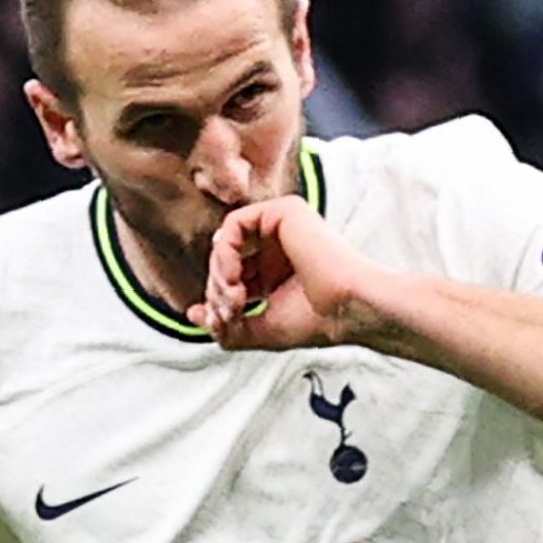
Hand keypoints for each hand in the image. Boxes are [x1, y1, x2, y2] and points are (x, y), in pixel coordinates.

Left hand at [190, 196, 388, 350]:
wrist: (348, 307)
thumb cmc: (317, 320)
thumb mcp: (261, 330)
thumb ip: (226, 325)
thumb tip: (194, 314)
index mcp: (277, 270)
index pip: (232, 276)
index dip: (218, 300)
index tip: (220, 322)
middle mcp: (278, 245)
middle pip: (224, 260)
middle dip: (217, 291)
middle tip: (229, 313)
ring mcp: (281, 227)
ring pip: (225, 243)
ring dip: (219, 276)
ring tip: (235, 300)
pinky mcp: (283, 212)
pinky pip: (233, 225)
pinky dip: (224, 254)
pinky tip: (235, 277)